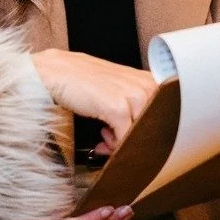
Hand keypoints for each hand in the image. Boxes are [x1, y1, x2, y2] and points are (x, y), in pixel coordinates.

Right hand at [32, 49, 154, 147]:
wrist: (54, 72)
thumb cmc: (81, 79)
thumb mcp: (114, 87)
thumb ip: (131, 106)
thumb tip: (135, 134)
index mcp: (147, 80)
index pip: (165, 114)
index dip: (148, 132)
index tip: (134, 140)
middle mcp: (145, 85)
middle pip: (156, 127)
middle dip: (135, 140)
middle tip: (113, 140)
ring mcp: (133, 96)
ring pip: (142, 134)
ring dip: (123, 143)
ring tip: (104, 137)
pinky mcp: (118, 107)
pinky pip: (126, 138)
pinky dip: (114, 146)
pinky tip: (101, 140)